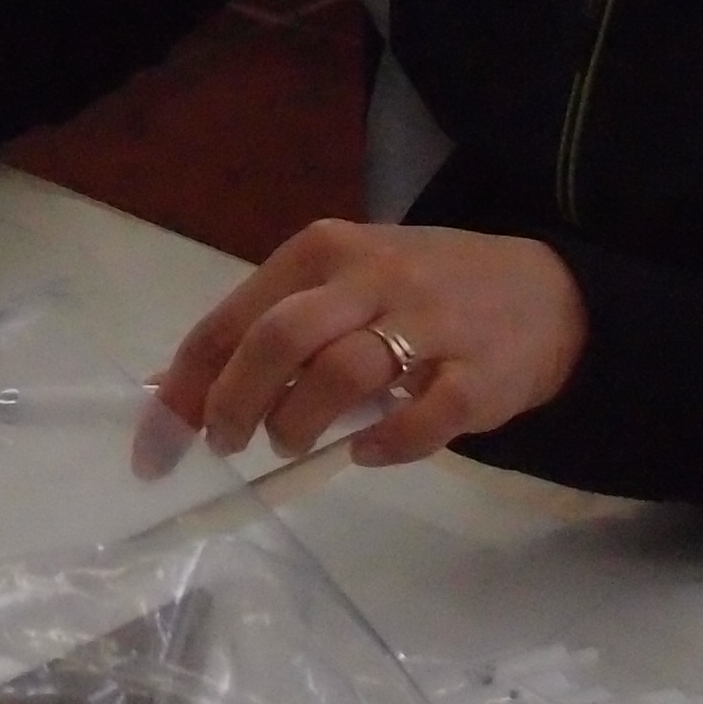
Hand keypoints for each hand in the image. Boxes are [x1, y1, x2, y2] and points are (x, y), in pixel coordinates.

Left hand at [152, 220, 589, 470]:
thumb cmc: (418, 294)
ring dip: (300, 421)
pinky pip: (423, 416)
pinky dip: (385, 444)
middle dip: (236, 401)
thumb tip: (169, 391)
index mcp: (323, 251)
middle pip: (279, 339)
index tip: (156, 447)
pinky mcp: (480, 375)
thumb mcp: (338, 287)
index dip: (187, 386)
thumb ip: (266, 328)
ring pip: (342, 372)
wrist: (546, 293)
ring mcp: (430, 323)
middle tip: (227, 444)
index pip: (233, 318)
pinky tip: (367, 452)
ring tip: (291, 444)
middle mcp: (371, 277)